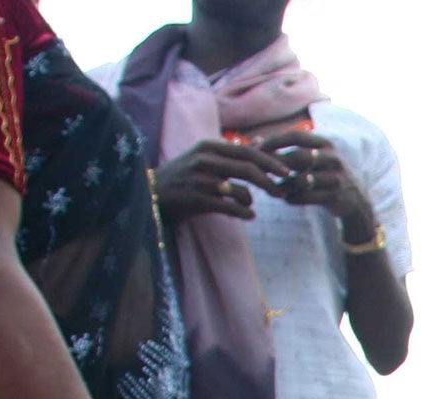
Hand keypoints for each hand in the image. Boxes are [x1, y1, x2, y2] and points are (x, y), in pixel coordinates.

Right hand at [152, 138, 286, 222]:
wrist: (152, 192)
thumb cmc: (185, 175)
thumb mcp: (206, 157)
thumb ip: (233, 153)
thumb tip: (262, 143)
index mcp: (209, 147)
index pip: (246, 152)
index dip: (269, 162)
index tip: (286, 172)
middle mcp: (204, 160)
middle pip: (247, 169)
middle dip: (269, 181)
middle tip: (281, 192)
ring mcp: (200, 180)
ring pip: (240, 190)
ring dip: (251, 200)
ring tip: (251, 206)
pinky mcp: (197, 199)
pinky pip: (230, 207)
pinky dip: (244, 213)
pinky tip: (249, 216)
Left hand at [256, 131, 373, 234]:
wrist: (356, 200)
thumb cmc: (325, 175)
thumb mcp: (313, 158)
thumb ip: (287, 150)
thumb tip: (254, 141)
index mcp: (325, 144)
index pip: (296, 136)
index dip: (275, 141)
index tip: (258, 149)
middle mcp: (332, 158)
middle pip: (298, 157)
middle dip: (278, 165)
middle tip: (262, 172)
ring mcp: (336, 178)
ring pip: (302, 180)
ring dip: (285, 186)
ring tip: (274, 190)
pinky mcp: (336, 196)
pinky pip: (308, 197)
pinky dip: (294, 199)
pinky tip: (287, 199)